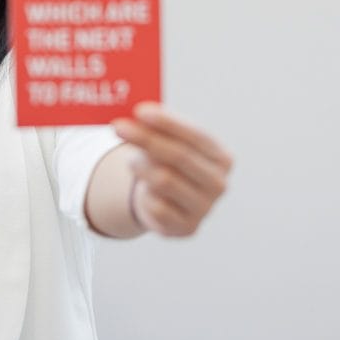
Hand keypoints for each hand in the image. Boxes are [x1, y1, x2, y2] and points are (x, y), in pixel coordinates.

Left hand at [112, 102, 232, 236]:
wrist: (167, 202)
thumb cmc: (169, 164)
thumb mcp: (170, 142)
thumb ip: (160, 127)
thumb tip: (139, 114)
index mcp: (221, 157)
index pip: (195, 135)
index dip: (167, 123)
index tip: (140, 111)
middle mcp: (218, 183)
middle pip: (178, 156)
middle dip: (146, 139)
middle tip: (118, 127)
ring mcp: (205, 208)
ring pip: (164, 180)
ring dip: (141, 166)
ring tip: (132, 161)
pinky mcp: (186, 228)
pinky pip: (156, 206)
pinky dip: (145, 195)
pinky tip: (146, 191)